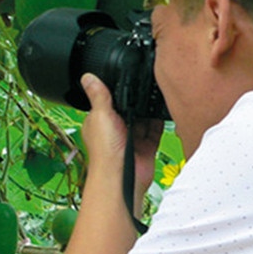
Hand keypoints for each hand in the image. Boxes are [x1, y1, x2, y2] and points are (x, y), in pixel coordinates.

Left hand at [80, 73, 162, 193]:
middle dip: (136, 101)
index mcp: (99, 121)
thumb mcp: (100, 115)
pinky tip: (164, 110)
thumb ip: (98, 95)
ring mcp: (131, 138)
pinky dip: (160, 121)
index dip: (117, 92)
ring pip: (143, 118)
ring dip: (149, 110)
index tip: (128, 78)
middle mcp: (115, 129)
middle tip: (146, 85)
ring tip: (157, 95)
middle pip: (129, 108)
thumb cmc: (105, 150)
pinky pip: (156, 130)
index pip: (108, 101)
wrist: (121, 176)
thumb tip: (87, 77)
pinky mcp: (146, 146)